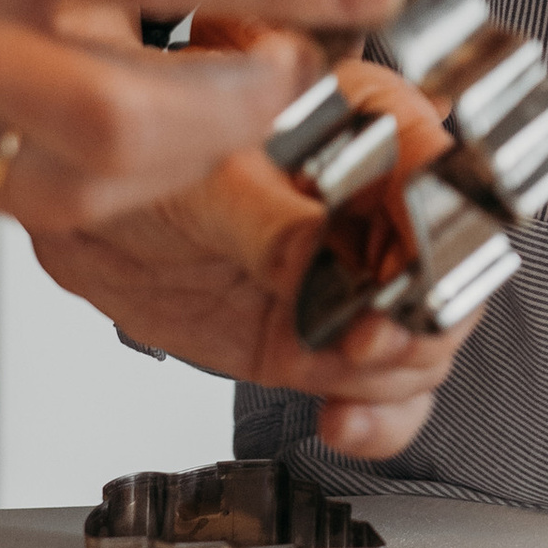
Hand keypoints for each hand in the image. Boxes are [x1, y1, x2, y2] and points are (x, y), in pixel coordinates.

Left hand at [32, 50, 462, 459]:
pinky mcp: (330, 340)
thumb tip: (326, 256)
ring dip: (397, 373)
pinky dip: (379, 418)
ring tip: (340, 377)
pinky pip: (388, 390)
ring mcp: (358, 278)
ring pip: (430, 337)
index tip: (408, 273)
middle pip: (454, 267)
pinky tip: (345, 422)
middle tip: (364, 339)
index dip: (437, 229)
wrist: (93, 217)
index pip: (441, 173)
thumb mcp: (201, 184)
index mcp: (366, 125)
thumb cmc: (145, 165)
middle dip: (421, 316)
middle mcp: (378, 204)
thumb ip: (270, 222)